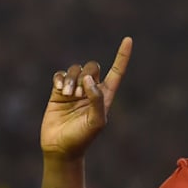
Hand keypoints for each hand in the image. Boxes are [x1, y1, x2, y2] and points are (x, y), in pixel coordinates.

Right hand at [40, 37, 131, 159]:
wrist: (61, 148)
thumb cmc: (83, 138)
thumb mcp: (96, 121)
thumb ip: (97, 99)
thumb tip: (89, 79)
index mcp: (106, 96)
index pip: (117, 72)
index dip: (123, 56)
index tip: (128, 39)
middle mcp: (92, 90)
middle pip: (93, 67)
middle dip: (85, 75)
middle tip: (77, 94)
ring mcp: (75, 90)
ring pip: (75, 70)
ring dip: (70, 80)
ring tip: (67, 95)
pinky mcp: (58, 92)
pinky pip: (60, 75)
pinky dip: (60, 79)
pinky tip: (59, 90)